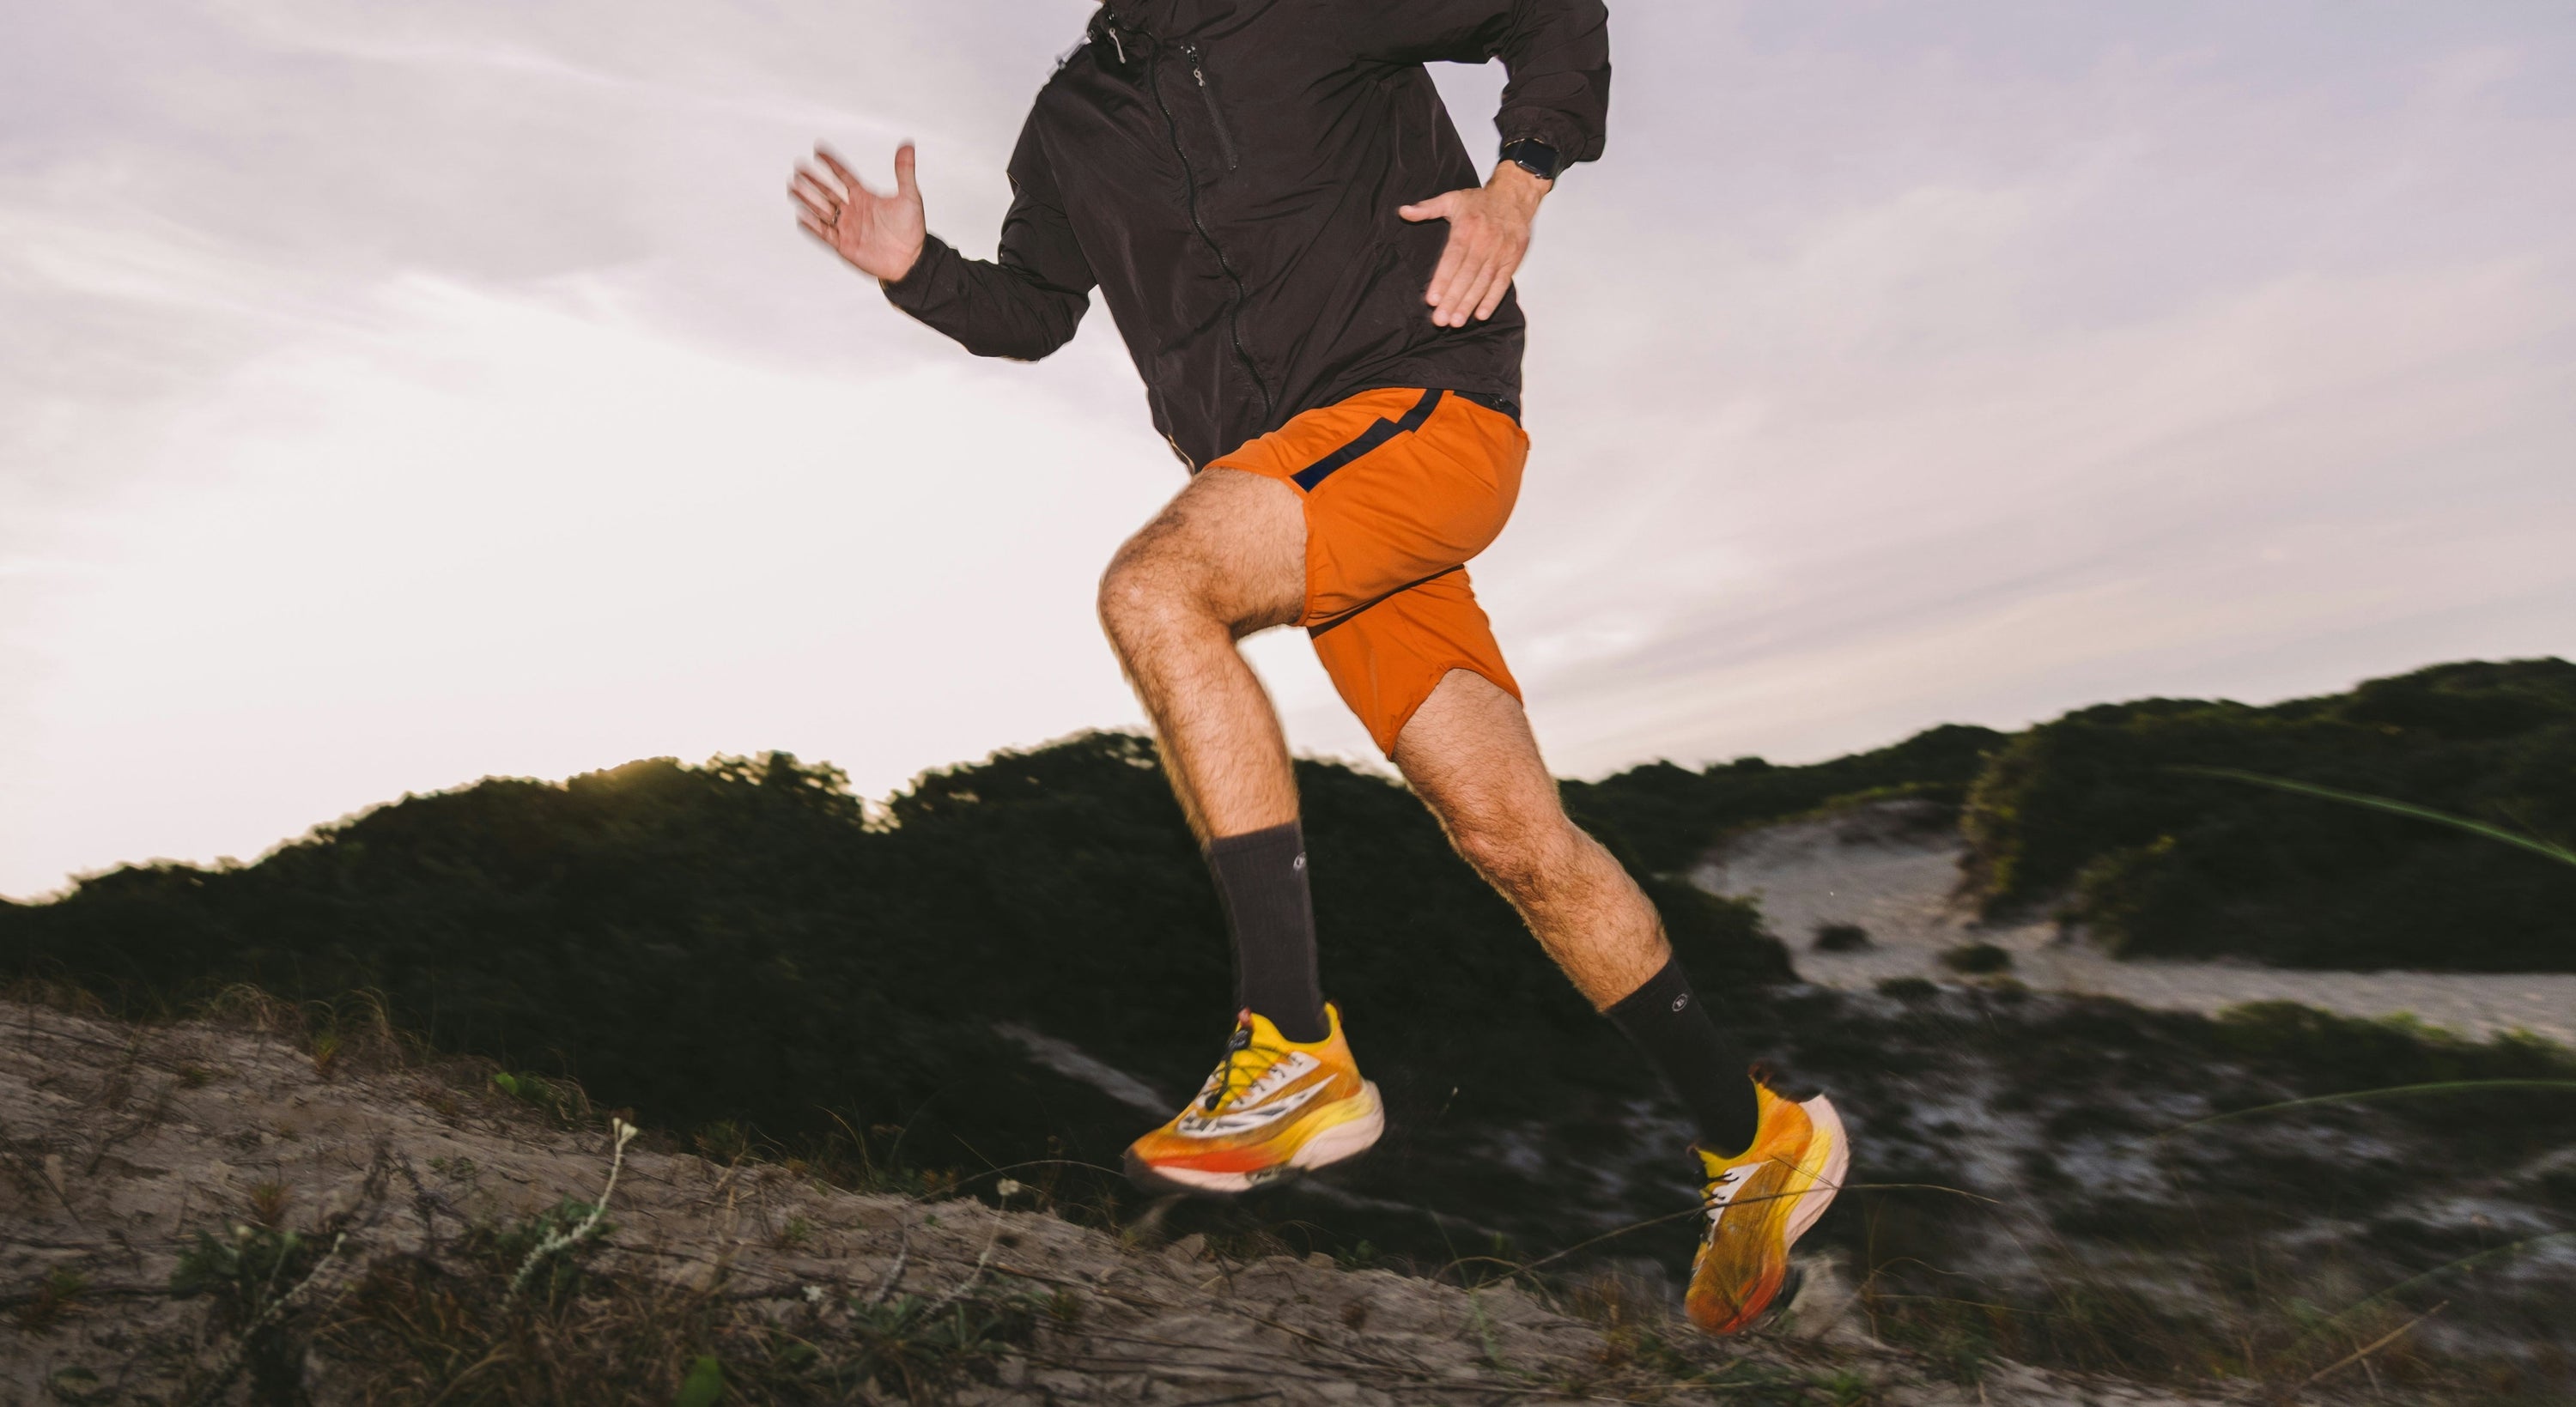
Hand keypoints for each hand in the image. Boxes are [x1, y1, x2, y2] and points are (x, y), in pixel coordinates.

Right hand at [792, 143, 926, 281]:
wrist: (910, 260)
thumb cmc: (911, 229)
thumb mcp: (909, 196)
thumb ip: (904, 171)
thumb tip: (907, 145)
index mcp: (864, 196)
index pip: (844, 176)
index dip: (832, 164)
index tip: (818, 151)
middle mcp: (852, 210)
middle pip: (827, 191)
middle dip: (813, 180)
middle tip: (798, 168)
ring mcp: (846, 227)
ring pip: (822, 210)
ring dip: (807, 199)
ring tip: (793, 187)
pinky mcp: (844, 245)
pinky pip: (824, 234)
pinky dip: (812, 225)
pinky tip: (801, 215)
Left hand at [1399, 161, 1550, 327]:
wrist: (1514, 196)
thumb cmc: (1480, 201)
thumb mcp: (1451, 199)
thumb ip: (1427, 208)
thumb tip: (1404, 212)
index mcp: (1466, 229)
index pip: (1452, 259)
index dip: (1442, 280)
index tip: (1432, 299)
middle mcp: (1483, 243)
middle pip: (1467, 276)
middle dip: (1453, 299)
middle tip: (1441, 319)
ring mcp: (1499, 253)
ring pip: (1483, 283)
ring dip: (1470, 304)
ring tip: (1457, 322)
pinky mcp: (1512, 260)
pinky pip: (1502, 283)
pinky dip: (1492, 299)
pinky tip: (1481, 314)